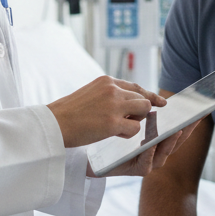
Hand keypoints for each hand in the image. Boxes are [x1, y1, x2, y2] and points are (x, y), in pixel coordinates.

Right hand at [47, 77, 164, 147]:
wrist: (53, 123)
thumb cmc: (69, 112)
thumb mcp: (90, 94)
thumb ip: (109, 95)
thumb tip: (129, 104)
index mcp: (106, 81)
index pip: (135, 87)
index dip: (149, 95)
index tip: (161, 102)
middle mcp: (112, 89)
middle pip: (142, 99)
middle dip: (140, 112)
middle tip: (127, 121)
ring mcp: (114, 105)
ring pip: (143, 111)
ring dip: (136, 121)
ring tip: (118, 128)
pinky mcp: (112, 123)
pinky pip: (135, 128)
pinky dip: (128, 133)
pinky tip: (114, 134)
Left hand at [96, 120, 200, 177]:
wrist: (96, 157)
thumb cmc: (114, 138)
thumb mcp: (130, 123)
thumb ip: (144, 115)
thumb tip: (158, 101)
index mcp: (158, 142)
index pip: (177, 131)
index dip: (189, 124)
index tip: (199, 113)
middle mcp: (157, 153)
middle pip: (176, 142)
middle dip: (187, 131)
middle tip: (194, 120)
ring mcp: (149, 163)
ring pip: (164, 152)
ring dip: (171, 141)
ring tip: (177, 130)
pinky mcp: (137, 171)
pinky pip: (146, 162)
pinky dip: (150, 153)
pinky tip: (151, 144)